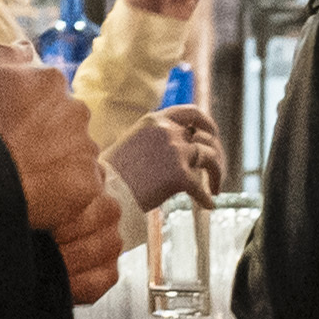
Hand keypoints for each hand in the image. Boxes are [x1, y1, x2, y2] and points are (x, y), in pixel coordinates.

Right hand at [0, 48, 117, 302]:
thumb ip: (7, 53)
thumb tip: (27, 48)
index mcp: (53, 81)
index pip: (47, 91)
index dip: (26, 109)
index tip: (9, 124)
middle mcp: (77, 110)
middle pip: (66, 121)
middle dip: (48, 133)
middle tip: (18, 151)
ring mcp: (86, 148)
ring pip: (78, 153)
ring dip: (58, 161)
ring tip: (27, 175)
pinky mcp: (89, 183)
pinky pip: (84, 185)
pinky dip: (66, 189)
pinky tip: (40, 193)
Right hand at [102, 111, 226, 208]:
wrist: (102, 191)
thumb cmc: (111, 173)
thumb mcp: (133, 143)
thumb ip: (157, 140)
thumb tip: (183, 147)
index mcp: (155, 121)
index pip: (192, 113)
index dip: (207, 124)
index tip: (212, 136)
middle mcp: (168, 131)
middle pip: (206, 139)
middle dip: (215, 154)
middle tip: (215, 171)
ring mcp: (175, 152)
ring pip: (210, 158)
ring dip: (216, 174)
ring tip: (214, 188)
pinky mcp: (180, 176)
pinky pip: (201, 187)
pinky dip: (206, 198)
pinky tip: (209, 205)